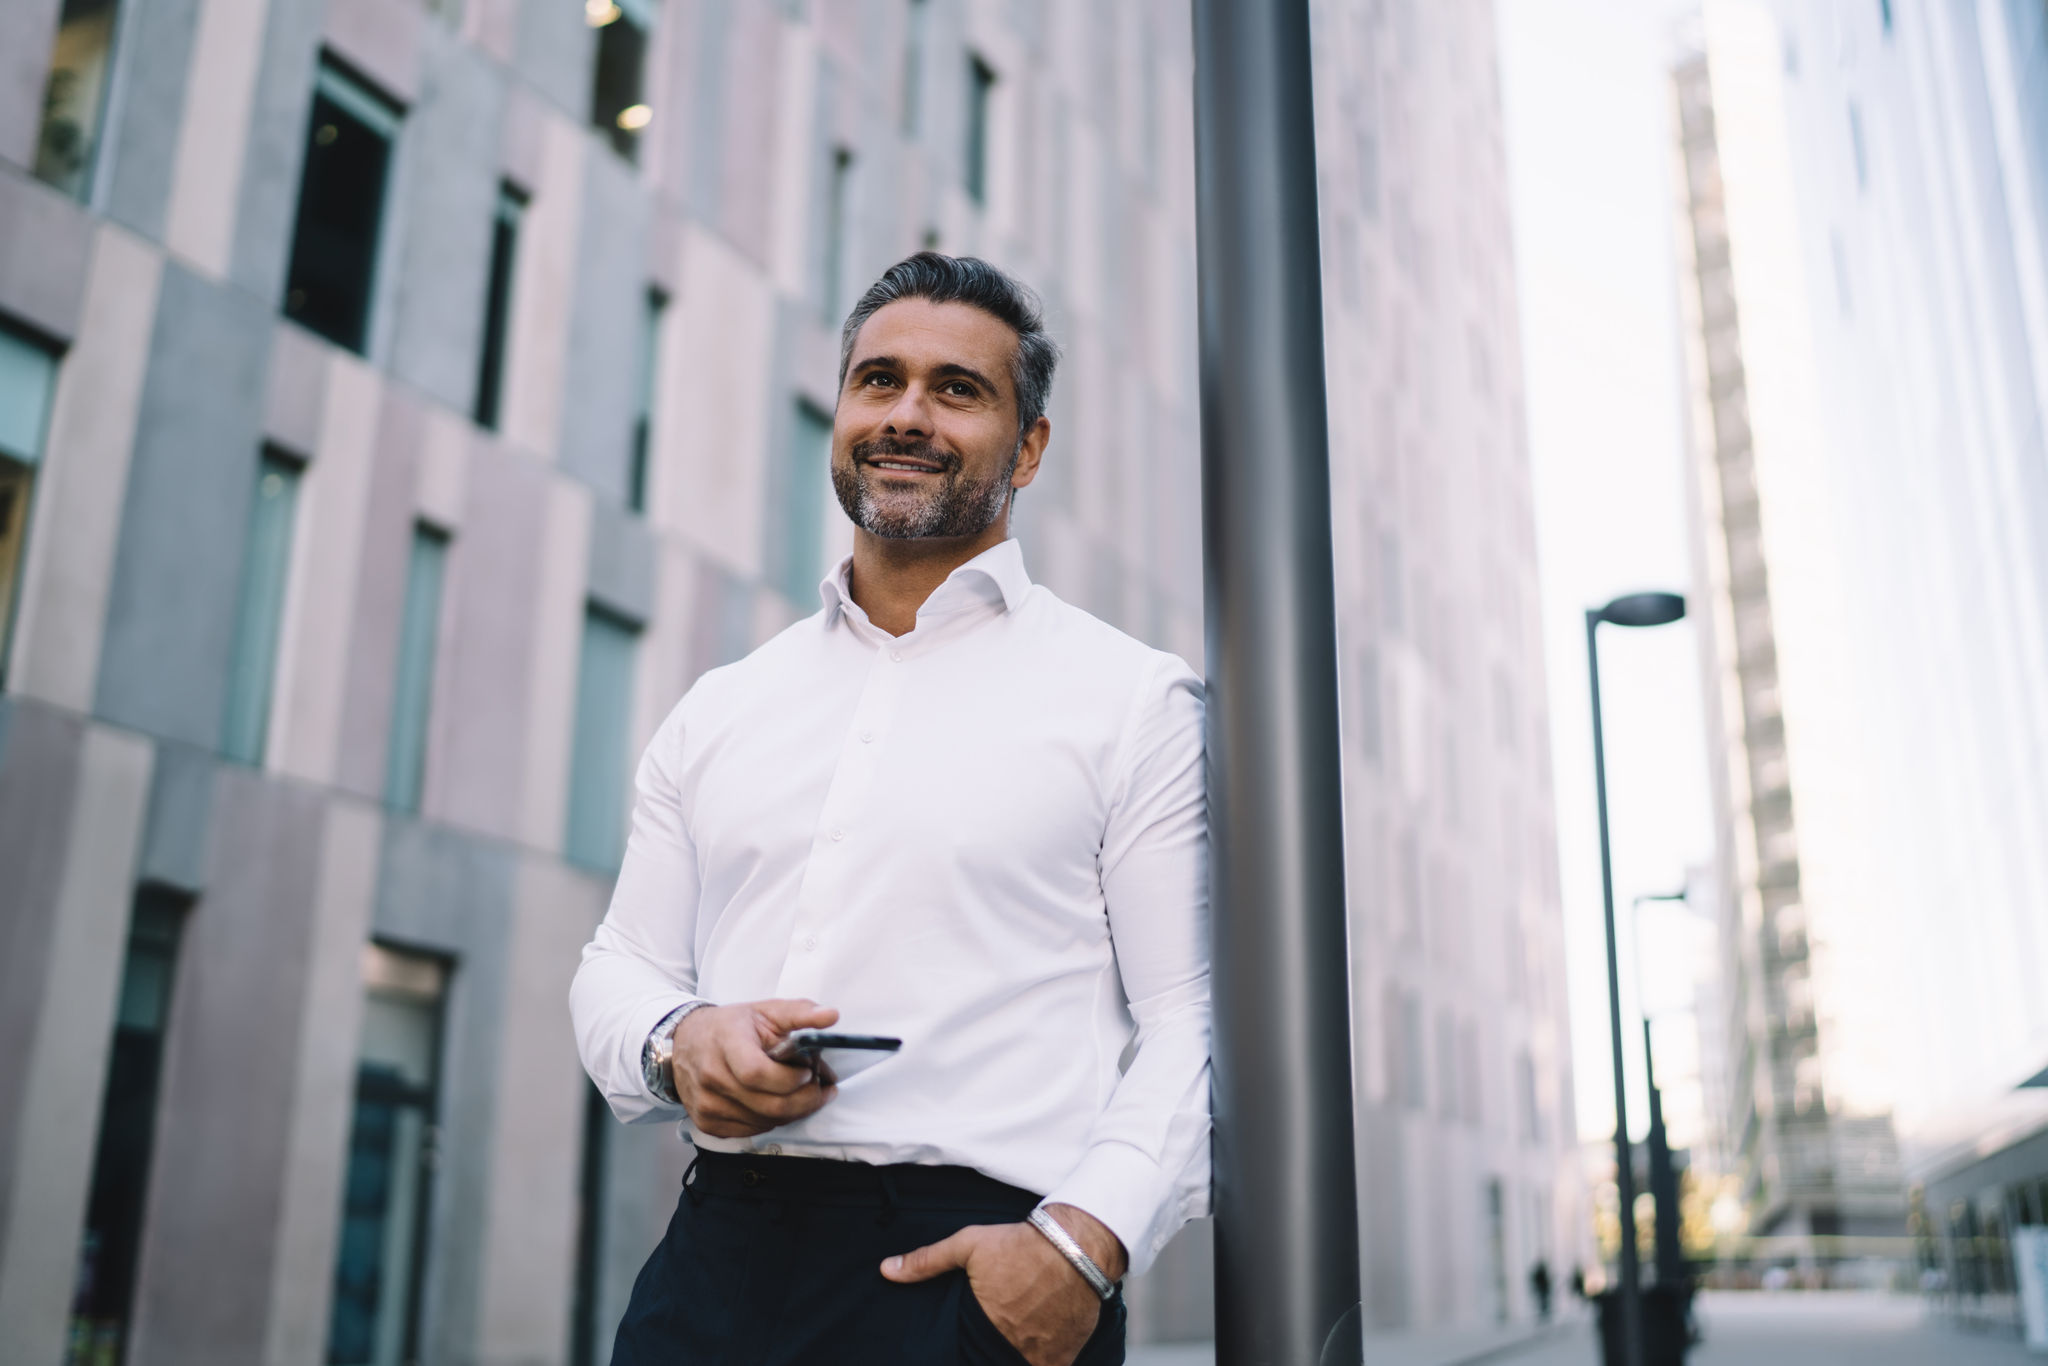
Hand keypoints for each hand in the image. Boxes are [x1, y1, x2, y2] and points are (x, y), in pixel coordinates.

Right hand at [671, 999, 839, 1137]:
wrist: (685, 1042)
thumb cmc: (730, 1026)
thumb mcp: (766, 1011)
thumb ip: (801, 1013)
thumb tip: (831, 1016)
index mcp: (726, 1043)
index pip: (758, 1073)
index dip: (790, 1079)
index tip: (808, 1072)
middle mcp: (711, 1076)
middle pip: (768, 1105)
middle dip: (805, 1101)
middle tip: (820, 1088)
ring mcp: (706, 1103)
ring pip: (764, 1122)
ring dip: (792, 1111)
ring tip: (802, 1092)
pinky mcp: (706, 1122)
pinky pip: (751, 1131)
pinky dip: (772, 1120)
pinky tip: (778, 1102)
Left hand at [881, 1204, 1124, 1365]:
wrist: (1074, 1246)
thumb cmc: (1020, 1244)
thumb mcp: (968, 1244)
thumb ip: (926, 1261)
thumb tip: (886, 1270)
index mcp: (983, 1325)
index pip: (965, 1354)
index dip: (966, 1352)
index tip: (968, 1344)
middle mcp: (1010, 1346)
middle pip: (991, 1360)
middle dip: (990, 1353)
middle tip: (994, 1337)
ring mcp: (1038, 1355)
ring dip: (1016, 1358)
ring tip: (1015, 1340)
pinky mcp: (1064, 1356)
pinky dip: (1040, 1363)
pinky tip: (1036, 1348)